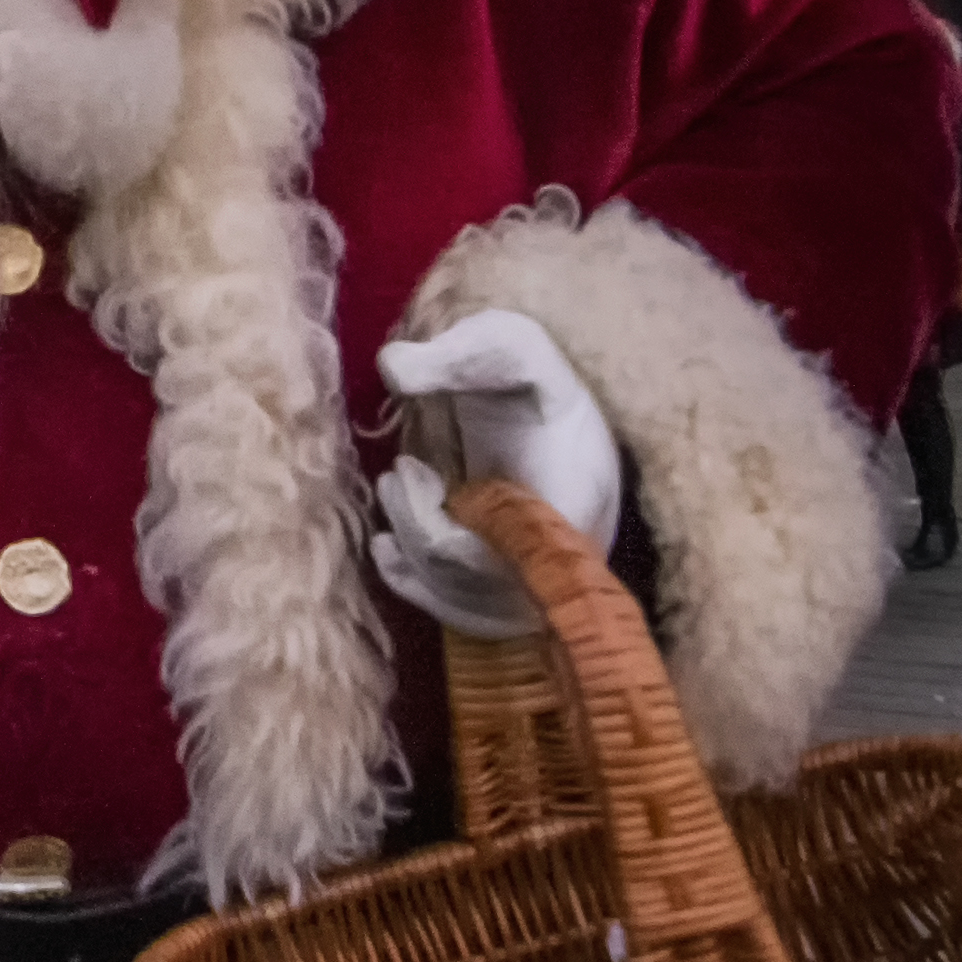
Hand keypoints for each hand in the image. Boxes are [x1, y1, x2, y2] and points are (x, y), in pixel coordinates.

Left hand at [369, 310, 624, 640]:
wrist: (552, 408)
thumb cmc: (531, 378)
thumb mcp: (507, 346)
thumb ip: (460, 355)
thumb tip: (394, 367)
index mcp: (576, 502)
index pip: (498, 554)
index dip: (439, 522)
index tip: (412, 468)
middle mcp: (568, 557)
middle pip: (477, 585)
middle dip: (420, 530)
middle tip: (399, 473)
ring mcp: (545, 580)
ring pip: (467, 605)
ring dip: (414, 553)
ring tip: (395, 489)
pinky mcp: (517, 588)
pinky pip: (466, 615)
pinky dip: (419, 587)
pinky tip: (385, 551)